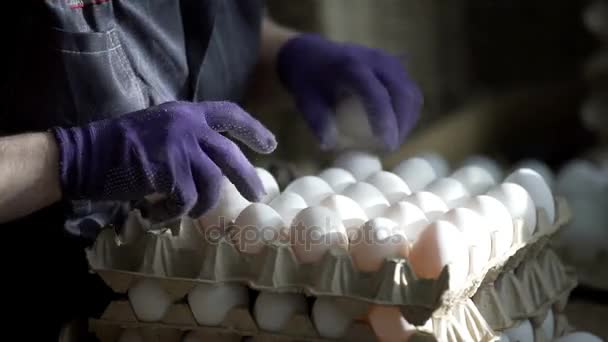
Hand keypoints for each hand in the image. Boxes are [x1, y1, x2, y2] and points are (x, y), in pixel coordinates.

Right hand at [52, 101, 276, 221]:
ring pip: (211, 183)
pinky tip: (157, 215)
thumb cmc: (119, 146)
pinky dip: (173, 213)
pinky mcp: (169, 170)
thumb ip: (188, 138)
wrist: (85, 155)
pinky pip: (186, 200)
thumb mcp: (160, 129)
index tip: (271, 145)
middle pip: (230, 155)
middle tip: (258, 195)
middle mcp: (188, 125)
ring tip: (182, 211)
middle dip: (247, 178)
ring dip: (201, 205)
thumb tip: (216, 165)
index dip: (253, 129)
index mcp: (187, 112)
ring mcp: (179, 146)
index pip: (230, 114)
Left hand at [277, 34, 421, 149]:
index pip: (377, 94)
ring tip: (393, 140)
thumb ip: (317, 122)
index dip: (385, 120)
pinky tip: (396, 129)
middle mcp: (375, 60)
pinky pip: (410, 91)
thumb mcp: (305, 101)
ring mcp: (388, 61)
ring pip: (411, 93)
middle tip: (390, 148)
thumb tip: (328, 145)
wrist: (311, 54)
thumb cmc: (307, 81)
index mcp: (351, 66)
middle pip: (402, 93)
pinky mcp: (395, 66)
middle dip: (401, 124)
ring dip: (408, 120)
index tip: (386, 144)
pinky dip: (408, 112)